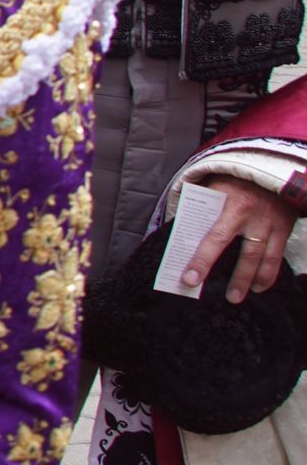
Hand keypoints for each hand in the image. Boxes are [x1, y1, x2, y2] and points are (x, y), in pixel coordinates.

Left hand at [183, 175, 298, 301]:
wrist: (268, 166)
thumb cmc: (233, 180)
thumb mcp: (214, 187)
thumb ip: (200, 207)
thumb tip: (180, 232)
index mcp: (232, 205)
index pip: (214, 238)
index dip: (202, 260)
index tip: (190, 279)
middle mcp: (254, 217)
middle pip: (245, 254)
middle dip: (235, 279)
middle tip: (225, 298)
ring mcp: (272, 224)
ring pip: (264, 259)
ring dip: (251, 281)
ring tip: (237, 298)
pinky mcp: (284, 228)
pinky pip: (278, 256)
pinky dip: (269, 274)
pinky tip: (260, 286)